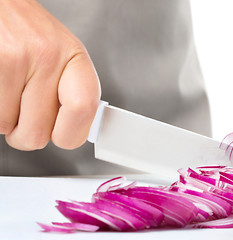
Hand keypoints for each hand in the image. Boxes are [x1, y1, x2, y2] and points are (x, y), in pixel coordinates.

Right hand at [0, 0, 99, 149]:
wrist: (2, 5)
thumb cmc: (29, 34)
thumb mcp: (62, 57)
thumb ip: (72, 94)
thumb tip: (75, 131)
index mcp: (75, 59)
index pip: (85, 109)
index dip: (71, 134)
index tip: (63, 136)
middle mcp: (49, 56)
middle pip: (40, 134)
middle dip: (27, 132)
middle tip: (24, 113)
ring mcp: (18, 59)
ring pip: (9, 128)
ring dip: (6, 119)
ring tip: (10, 91)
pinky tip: (1, 87)